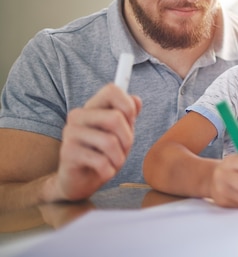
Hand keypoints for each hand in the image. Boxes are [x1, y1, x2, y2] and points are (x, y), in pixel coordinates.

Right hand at [47, 83, 140, 202]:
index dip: (127, 105)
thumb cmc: (102, 154)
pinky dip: (109, 170)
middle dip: (127, 139)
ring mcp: (71, 133)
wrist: (80, 181)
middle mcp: (78, 116)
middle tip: (123, 150)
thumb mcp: (121, 134)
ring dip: (119, 158)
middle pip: (115, 118)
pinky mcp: (67, 152)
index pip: (112, 90)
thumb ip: (128, 116)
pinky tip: (103, 171)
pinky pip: (101, 161)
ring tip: (113, 162)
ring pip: (110, 141)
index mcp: (92, 106)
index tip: (130, 121)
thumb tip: (136, 100)